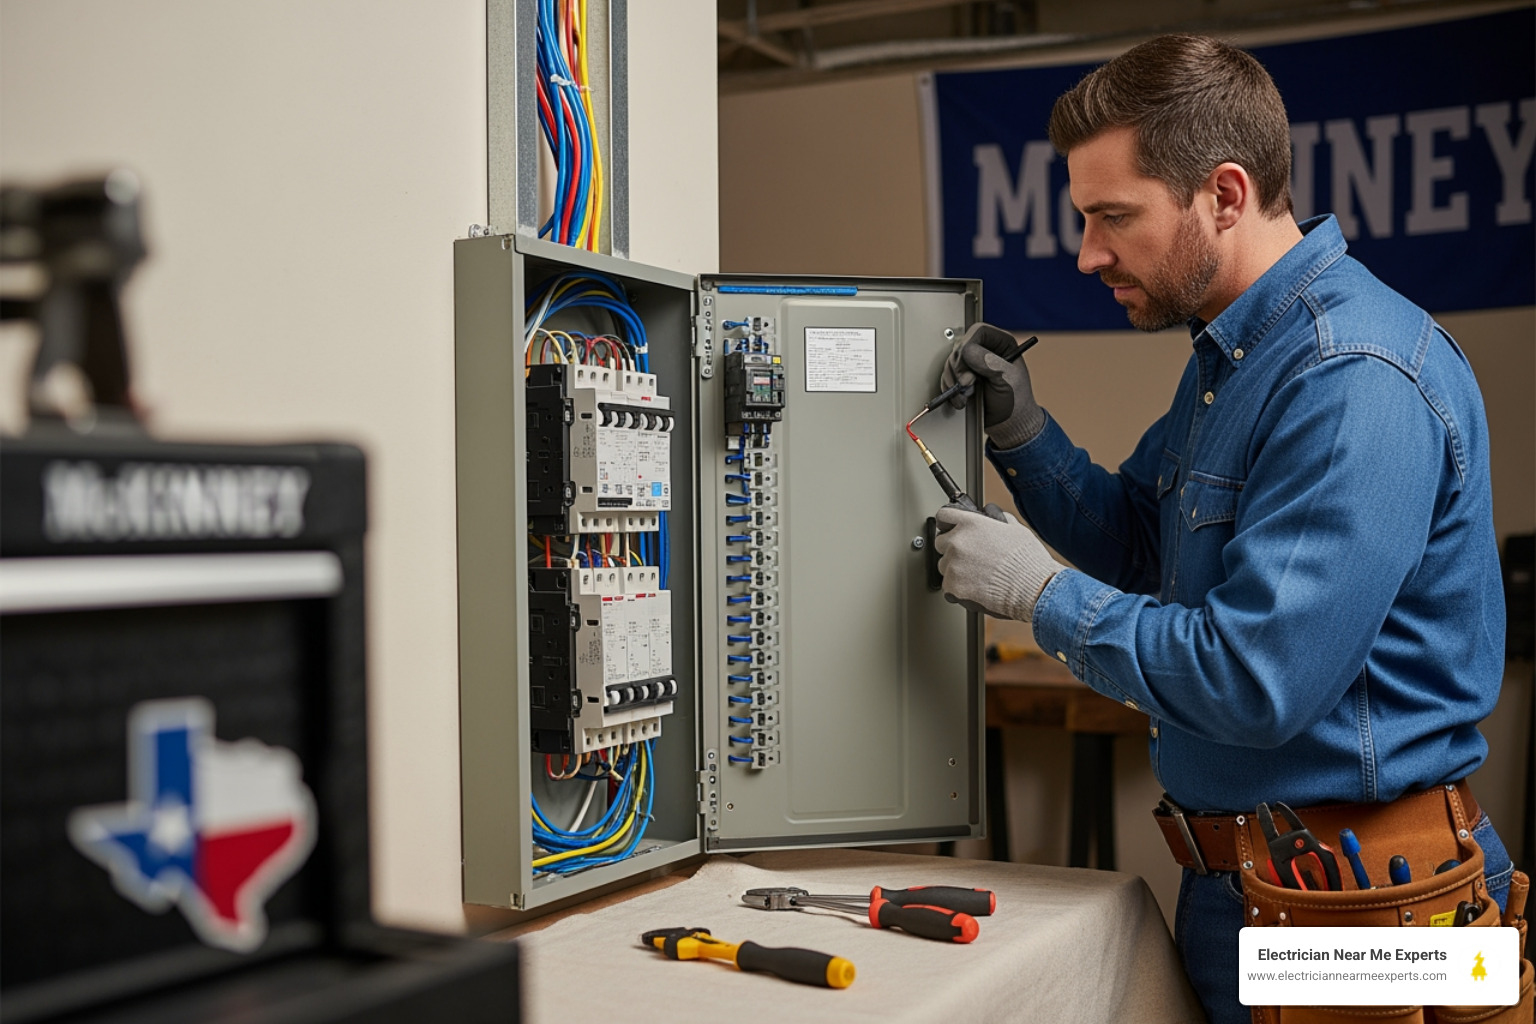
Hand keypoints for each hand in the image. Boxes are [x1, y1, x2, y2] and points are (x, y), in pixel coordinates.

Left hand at [934, 503, 1062, 622]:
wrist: (1033, 589)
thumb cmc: (1027, 561)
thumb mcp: (1015, 529)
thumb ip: (997, 519)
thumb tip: (991, 514)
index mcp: (971, 524)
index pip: (944, 516)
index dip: (948, 522)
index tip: (948, 527)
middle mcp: (957, 542)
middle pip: (941, 542)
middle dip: (953, 548)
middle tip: (971, 557)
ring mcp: (953, 565)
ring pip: (944, 565)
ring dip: (956, 569)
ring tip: (979, 574)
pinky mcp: (952, 587)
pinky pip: (948, 586)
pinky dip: (959, 588)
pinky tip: (977, 587)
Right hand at [938, 322, 1043, 448]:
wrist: (1009, 423)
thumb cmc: (1016, 400)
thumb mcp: (1008, 379)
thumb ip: (989, 362)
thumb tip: (967, 351)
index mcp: (1001, 344)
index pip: (978, 331)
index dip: (969, 346)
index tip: (968, 367)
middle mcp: (985, 350)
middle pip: (960, 347)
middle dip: (960, 369)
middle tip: (968, 385)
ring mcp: (971, 364)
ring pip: (950, 363)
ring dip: (954, 382)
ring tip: (968, 395)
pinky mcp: (961, 377)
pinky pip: (946, 377)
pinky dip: (949, 389)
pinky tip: (962, 398)